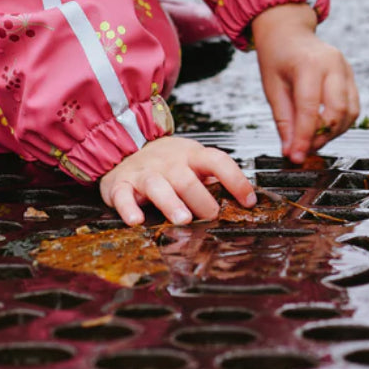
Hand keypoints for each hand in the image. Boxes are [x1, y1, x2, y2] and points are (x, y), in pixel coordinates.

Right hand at [100, 135, 255, 226]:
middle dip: (201, 200)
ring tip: (182, 219)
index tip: (248, 201)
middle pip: (187, 178)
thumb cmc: (165, 163)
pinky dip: (128, 208)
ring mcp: (144, 173)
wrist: (124, 148)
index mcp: (190, 156)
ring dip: (171, 203)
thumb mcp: (190, 162)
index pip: (217, 161)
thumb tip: (243, 204)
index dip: (235, 179)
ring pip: (157, 185)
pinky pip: (123, 195)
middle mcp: (168, 163)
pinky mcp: (121, 185)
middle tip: (212, 217)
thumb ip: (211, 180)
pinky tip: (136, 221)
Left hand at [252, 3, 358, 163]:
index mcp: (309, 63)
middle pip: (336, 112)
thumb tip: (291, 151)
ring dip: (333, 132)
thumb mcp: (272, 86)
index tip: (296, 156)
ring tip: (313, 139)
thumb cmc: (276, 55)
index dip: (304, 137)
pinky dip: (341, 122)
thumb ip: (284, 120)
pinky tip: (324, 127)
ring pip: (350, 112)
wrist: (287, 31)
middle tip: (304, 149)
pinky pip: (353, 106)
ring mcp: (345, 68)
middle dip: (321, 136)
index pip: (310, 109)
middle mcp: (333, 64)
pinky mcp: (351, 75)